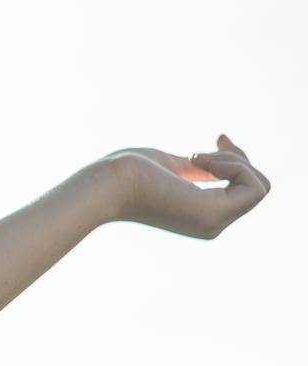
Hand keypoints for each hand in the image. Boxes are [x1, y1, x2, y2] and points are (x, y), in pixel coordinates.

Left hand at [100, 134, 271, 238]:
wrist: (106, 184)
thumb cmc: (127, 172)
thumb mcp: (174, 166)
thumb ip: (199, 168)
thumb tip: (223, 154)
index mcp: (201, 216)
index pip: (244, 189)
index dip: (237, 159)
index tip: (217, 139)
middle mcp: (211, 226)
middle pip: (257, 186)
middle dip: (239, 158)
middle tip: (198, 152)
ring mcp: (213, 224)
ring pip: (260, 185)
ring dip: (234, 160)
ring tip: (195, 157)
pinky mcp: (213, 215)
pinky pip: (255, 186)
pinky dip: (235, 165)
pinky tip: (201, 161)